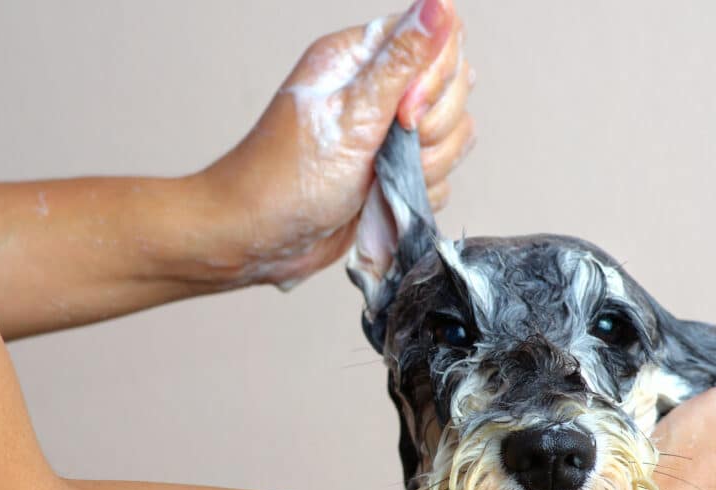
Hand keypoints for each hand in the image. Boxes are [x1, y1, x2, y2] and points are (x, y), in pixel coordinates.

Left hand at [192, 0, 472, 289]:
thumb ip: (403, 61)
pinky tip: (382, 199)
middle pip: (454, 90)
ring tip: (380, 179)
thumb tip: (439, 4)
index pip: (437, 39)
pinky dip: (418, 194)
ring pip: (454, 136)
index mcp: (361, 59)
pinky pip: (441, 177)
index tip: (405, 113)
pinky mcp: (397, 172)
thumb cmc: (286, 178)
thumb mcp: (351, 115)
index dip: (436, 78)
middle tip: (388, 147)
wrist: (262, 240)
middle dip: (432, 129)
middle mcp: (379, 91)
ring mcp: (390, 134)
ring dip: (427, 166)